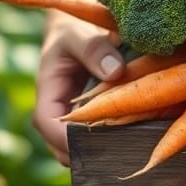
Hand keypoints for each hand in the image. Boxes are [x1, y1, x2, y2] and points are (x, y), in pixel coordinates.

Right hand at [33, 12, 124, 165]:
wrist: (80, 32)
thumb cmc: (75, 32)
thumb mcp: (80, 34)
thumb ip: (94, 49)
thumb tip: (115, 72)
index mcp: (48, 93)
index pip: (48, 125)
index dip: (67, 138)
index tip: (97, 142)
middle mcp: (58, 113)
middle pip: (63, 147)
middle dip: (89, 154)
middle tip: (122, 153)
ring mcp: (74, 120)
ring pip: (82, 149)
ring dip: (104, 152)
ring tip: (132, 149)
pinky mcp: (92, 121)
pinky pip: (100, 140)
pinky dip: (115, 143)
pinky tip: (138, 140)